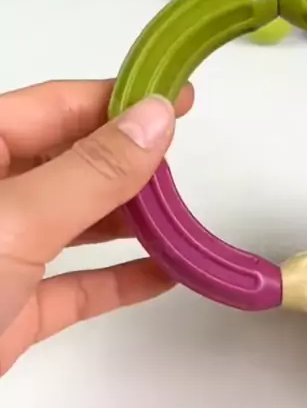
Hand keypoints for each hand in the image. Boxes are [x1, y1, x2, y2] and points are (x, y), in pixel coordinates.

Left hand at [0, 80, 192, 375]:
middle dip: (131, 166)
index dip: (120, 101)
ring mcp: (1, 253)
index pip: (57, 108)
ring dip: (132, 223)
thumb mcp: (13, 219)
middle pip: (72, 164)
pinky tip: (165, 275)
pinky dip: (120, 280)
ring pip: (78, 223)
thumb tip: (155, 119)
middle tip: (187, 170)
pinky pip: (77, 284)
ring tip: (185, 220)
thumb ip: (90, 172)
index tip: (179, 98)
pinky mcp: (14, 308)